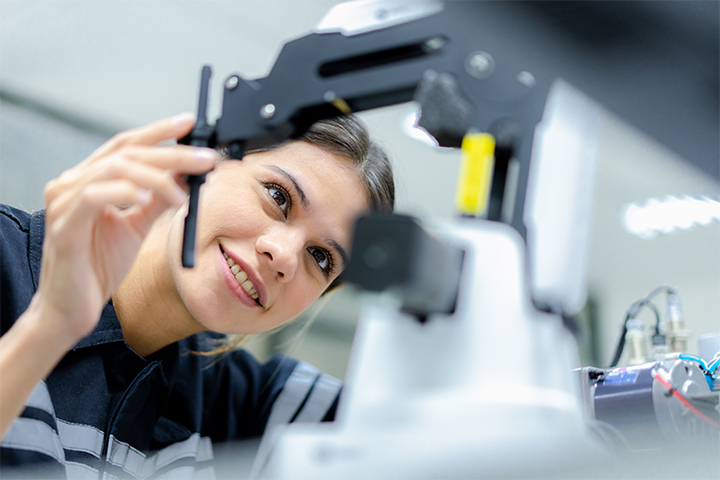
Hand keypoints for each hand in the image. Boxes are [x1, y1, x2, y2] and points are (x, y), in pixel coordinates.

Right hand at [34, 113, 216, 345]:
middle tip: (206, 159)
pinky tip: (146, 199)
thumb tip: (185, 175)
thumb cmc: (98, 267)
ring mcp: (64, 202)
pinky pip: (94, 197)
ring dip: (157, 176)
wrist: (72, 309)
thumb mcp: (137, 226)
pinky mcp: (63, 226)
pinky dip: (124, 192)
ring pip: (115, 169)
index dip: (158, 132)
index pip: (125, 144)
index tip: (189, 123)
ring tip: (184, 193)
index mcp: (88, 180)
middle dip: (172, 153)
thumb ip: (158, 199)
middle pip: (126, 153)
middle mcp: (71, 184)